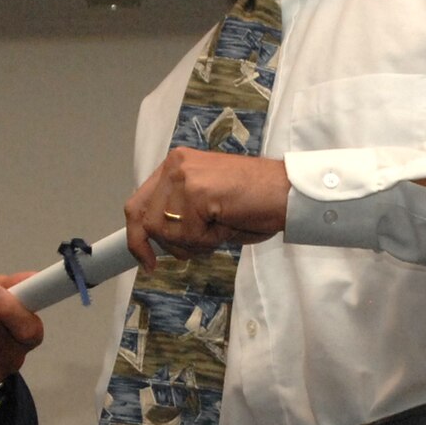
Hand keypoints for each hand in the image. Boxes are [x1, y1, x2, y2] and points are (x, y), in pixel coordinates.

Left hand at [124, 149, 288, 269]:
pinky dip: (207, 240)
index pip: (139, 204)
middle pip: (144, 219)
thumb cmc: (257, 202)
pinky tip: (226, 223)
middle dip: (166, 244)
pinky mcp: (195, 189)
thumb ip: (180, 216)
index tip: (145, 260)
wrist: (288, 193)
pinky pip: (187, 233)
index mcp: (176, 166)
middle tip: (190, 251)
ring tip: (221, 227)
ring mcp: (183, 175)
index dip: (137, 237)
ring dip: (194, 242)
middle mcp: (175, 165)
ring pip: (165, 230)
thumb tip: (156, 243)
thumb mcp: (207, 208)